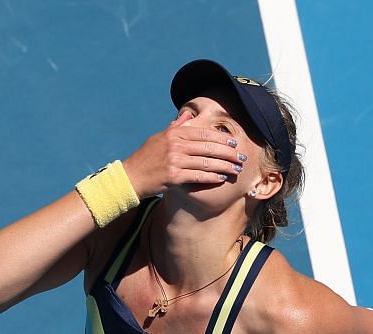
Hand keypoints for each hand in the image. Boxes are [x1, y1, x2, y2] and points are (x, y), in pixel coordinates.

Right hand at [121, 119, 243, 196]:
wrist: (130, 177)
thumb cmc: (146, 158)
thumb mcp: (159, 137)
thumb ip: (175, 127)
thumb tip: (187, 116)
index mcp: (174, 133)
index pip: (205, 133)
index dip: (222, 139)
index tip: (235, 143)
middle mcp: (175, 144)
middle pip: (209, 147)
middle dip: (229, 153)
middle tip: (242, 157)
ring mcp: (174, 160)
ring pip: (207, 162)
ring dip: (225, 166)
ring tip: (236, 169)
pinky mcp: (174, 176)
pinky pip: (199, 176)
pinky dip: (212, 177)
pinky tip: (222, 178)